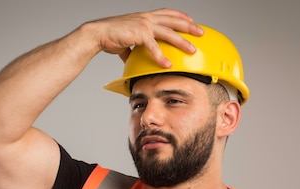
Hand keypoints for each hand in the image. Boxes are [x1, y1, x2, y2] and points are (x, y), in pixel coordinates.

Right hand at [84, 8, 203, 67]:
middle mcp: (147, 18)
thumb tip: (135, 56)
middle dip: (189, 26)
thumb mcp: (127, 39)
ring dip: (182, 42)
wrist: (98, 34)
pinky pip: (154, 47)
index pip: (167, 13)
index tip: (190, 20)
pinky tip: (168, 65)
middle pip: (174, 21)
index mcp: (145, 16)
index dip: (180, 16)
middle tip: (201, 32)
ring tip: (192, 50)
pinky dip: (161, 57)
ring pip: (169, 33)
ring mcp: (144, 25)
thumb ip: (134, 47)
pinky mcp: (139, 34)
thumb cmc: (110, 36)